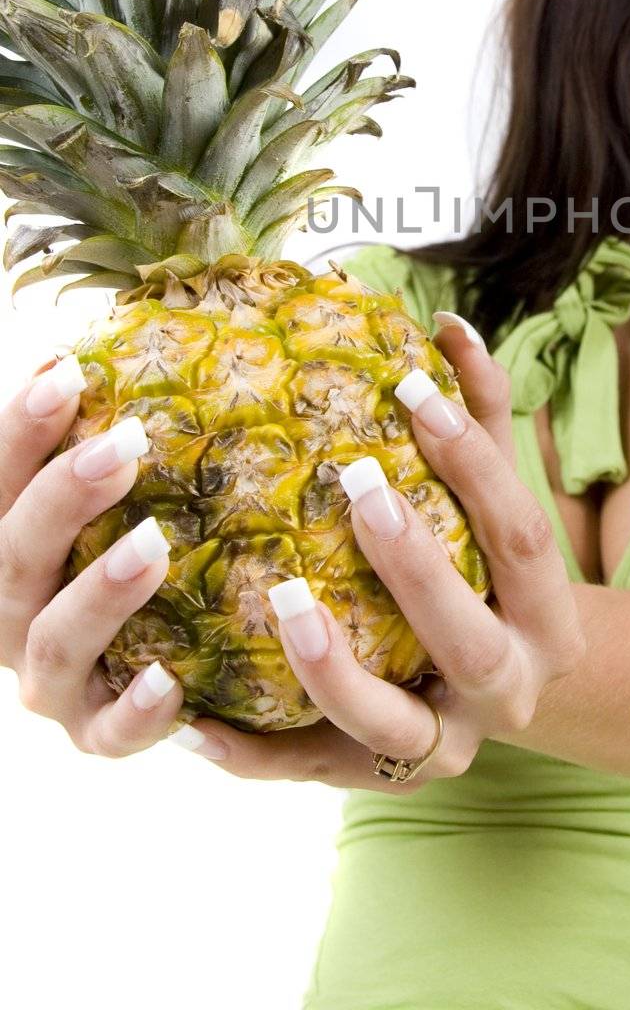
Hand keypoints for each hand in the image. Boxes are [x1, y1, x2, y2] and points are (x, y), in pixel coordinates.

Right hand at [1, 354, 185, 752]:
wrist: (137, 673)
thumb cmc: (120, 552)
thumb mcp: (105, 491)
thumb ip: (100, 433)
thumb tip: (121, 336)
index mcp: (3, 547)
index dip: (18, 428)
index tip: (65, 370)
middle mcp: (10, 613)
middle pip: (13, 555)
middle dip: (63, 495)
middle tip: (128, 442)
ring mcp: (51, 682)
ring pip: (55, 643)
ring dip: (100, 594)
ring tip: (155, 545)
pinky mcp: (97, 735)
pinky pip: (111, 735)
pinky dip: (136, 713)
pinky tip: (172, 682)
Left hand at [177, 313, 586, 790]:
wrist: (499, 693)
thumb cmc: (487, 571)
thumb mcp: (495, 501)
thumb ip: (479, 418)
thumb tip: (447, 324)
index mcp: (550, 615)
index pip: (521, 535)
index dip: (475, 460)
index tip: (415, 388)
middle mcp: (510, 690)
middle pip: (467, 637)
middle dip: (414, 564)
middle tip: (356, 482)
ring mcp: (446, 747)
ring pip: (393, 725)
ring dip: (333, 668)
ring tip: (284, 598)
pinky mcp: (375, 783)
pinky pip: (310, 772)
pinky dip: (253, 754)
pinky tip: (192, 716)